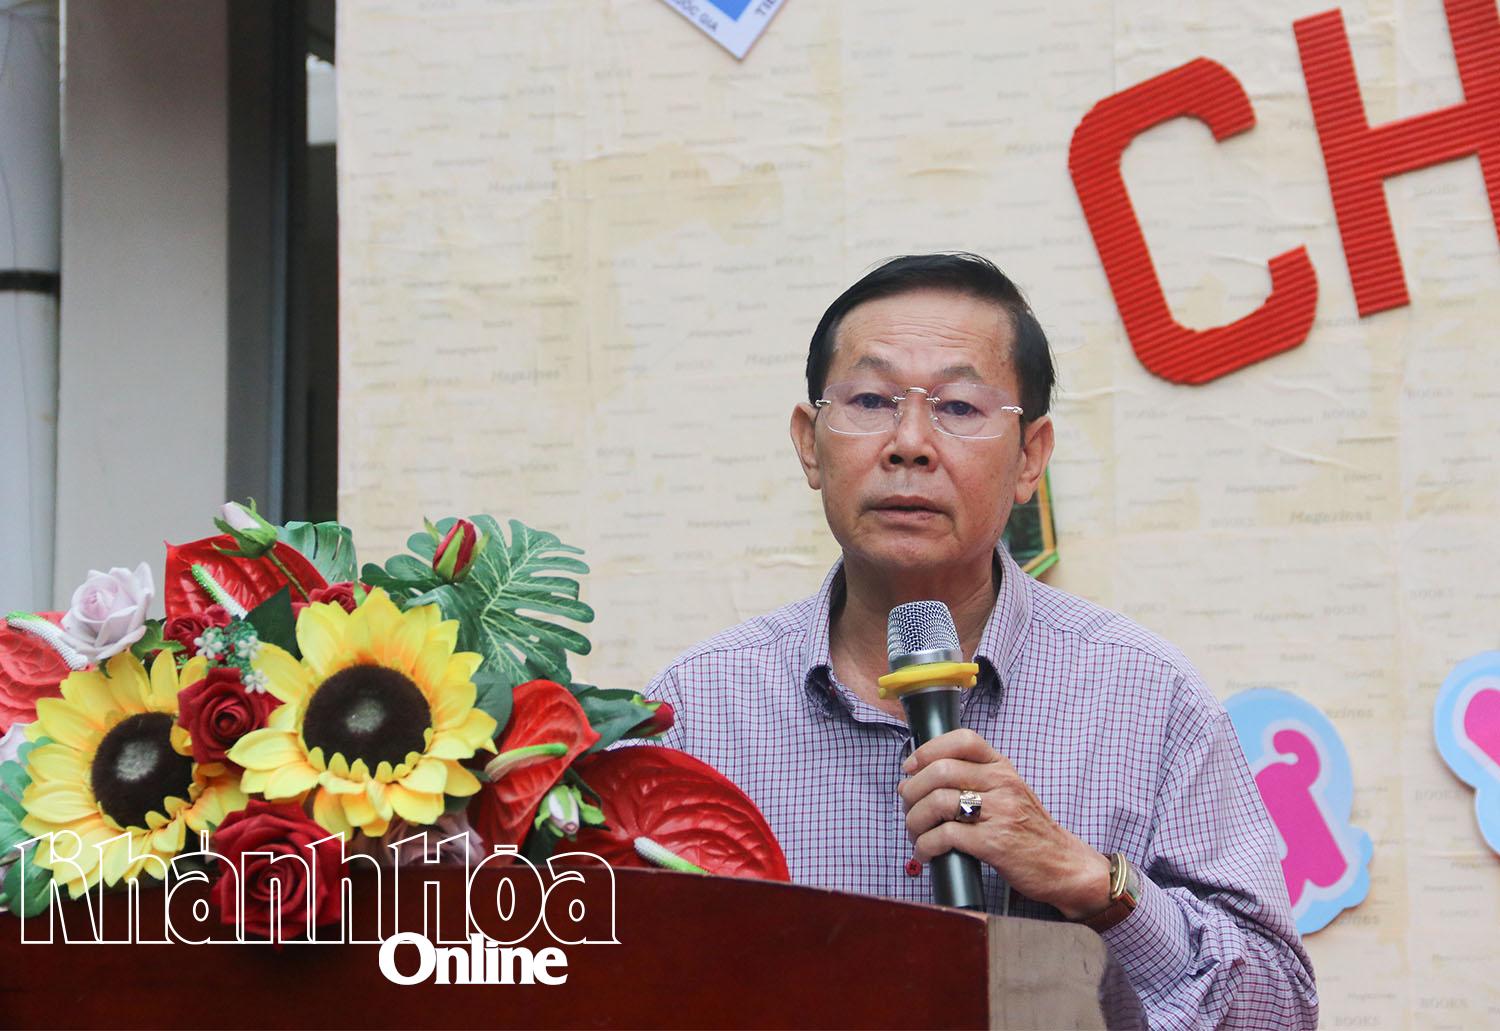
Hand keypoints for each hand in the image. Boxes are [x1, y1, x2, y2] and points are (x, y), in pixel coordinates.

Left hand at [898, 729, 1110, 918]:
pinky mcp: (994, 844)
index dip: (928, 750)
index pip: (962, 740)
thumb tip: (922, 777)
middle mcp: (1002, 784)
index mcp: (1002, 767)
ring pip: (937, 802)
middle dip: (912, 791)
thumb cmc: (1029, 830)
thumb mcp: (1009, 792)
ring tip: (914, 834)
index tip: (911, 767)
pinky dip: (926, 846)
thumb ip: (975, 779)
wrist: (1064, 865)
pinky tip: (925, 853)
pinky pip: (945, 836)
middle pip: (940, 771)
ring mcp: (1000, 813)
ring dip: (914, 821)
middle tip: (907, 807)